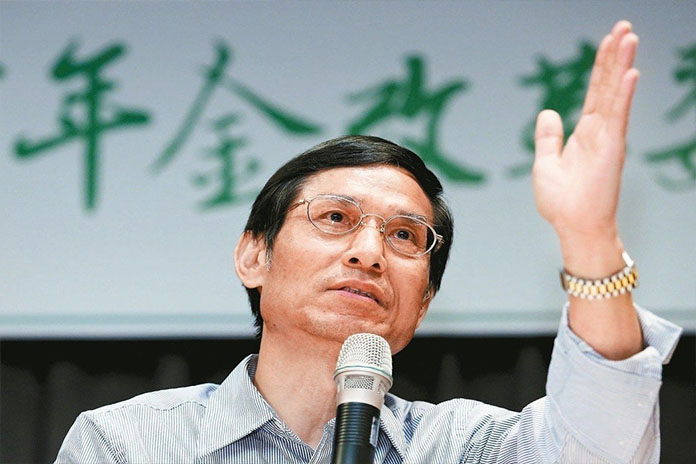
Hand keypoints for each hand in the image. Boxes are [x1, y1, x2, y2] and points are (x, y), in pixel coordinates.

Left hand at [533, 21, 638, 247]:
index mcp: (585, 133)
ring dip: (621, 65)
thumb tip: (548, 112)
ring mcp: (608, 139)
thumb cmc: (562, 202)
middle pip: (607, 85)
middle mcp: (600, 131)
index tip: (608, 41)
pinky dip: (623, 95)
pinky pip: (618, 117)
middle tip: (624, 27)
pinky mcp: (612, 151)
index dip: (601, 66)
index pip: (595, 92)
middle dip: (614, 56)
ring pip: (615, 94)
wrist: (572, 227)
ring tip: (629, 36)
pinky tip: (629, 73)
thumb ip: (548, 137)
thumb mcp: (545, 163)